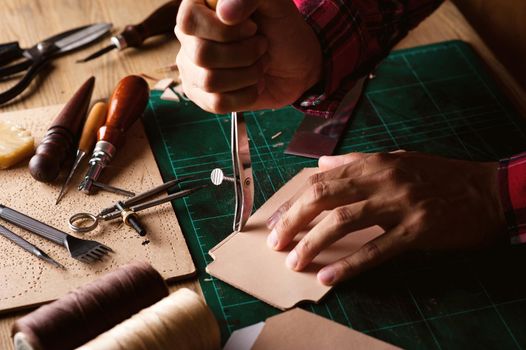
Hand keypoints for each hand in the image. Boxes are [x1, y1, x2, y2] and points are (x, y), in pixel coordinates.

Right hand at [174, 0, 321, 112]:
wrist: (297, 65)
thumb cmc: (282, 30)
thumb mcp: (274, 3)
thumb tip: (225, 14)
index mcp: (199, 8)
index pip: (189, 21)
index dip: (224, 31)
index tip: (252, 28)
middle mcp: (189, 38)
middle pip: (201, 54)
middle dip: (245, 54)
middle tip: (262, 46)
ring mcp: (192, 69)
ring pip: (210, 81)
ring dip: (248, 74)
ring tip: (259, 65)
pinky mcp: (202, 96)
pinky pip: (217, 103)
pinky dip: (246, 95)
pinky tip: (254, 84)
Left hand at [266, 152, 506, 284]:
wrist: (487, 191)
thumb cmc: (439, 176)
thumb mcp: (397, 158)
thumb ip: (356, 160)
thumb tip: (322, 164)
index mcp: (374, 163)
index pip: (321, 181)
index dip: (294, 202)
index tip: (276, 221)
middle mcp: (382, 179)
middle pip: (324, 197)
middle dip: (294, 221)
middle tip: (276, 242)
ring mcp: (399, 204)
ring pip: (343, 220)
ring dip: (313, 242)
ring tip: (295, 262)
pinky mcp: (417, 230)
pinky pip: (376, 249)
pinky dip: (350, 264)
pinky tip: (329, 276)